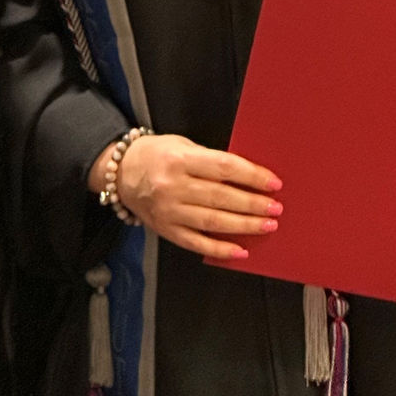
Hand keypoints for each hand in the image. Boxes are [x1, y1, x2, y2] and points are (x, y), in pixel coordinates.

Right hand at [90, 132, 282, 258]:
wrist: (121, 172)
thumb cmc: (156, 154)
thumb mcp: (183, 145)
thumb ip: (211, 161)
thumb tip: (248, 178)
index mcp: (180, 159)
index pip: (224, 167)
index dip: (252, 176)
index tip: (273, 183)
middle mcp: (173, 186)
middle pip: (222, 197)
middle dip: (253, 204)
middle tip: (275, 208)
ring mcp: (168, 211)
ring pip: (213, 222)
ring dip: (244, 225)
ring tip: (266, 225)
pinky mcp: (165, 230)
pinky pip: (196, 243)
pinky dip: (220, 249)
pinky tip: (240, 250)